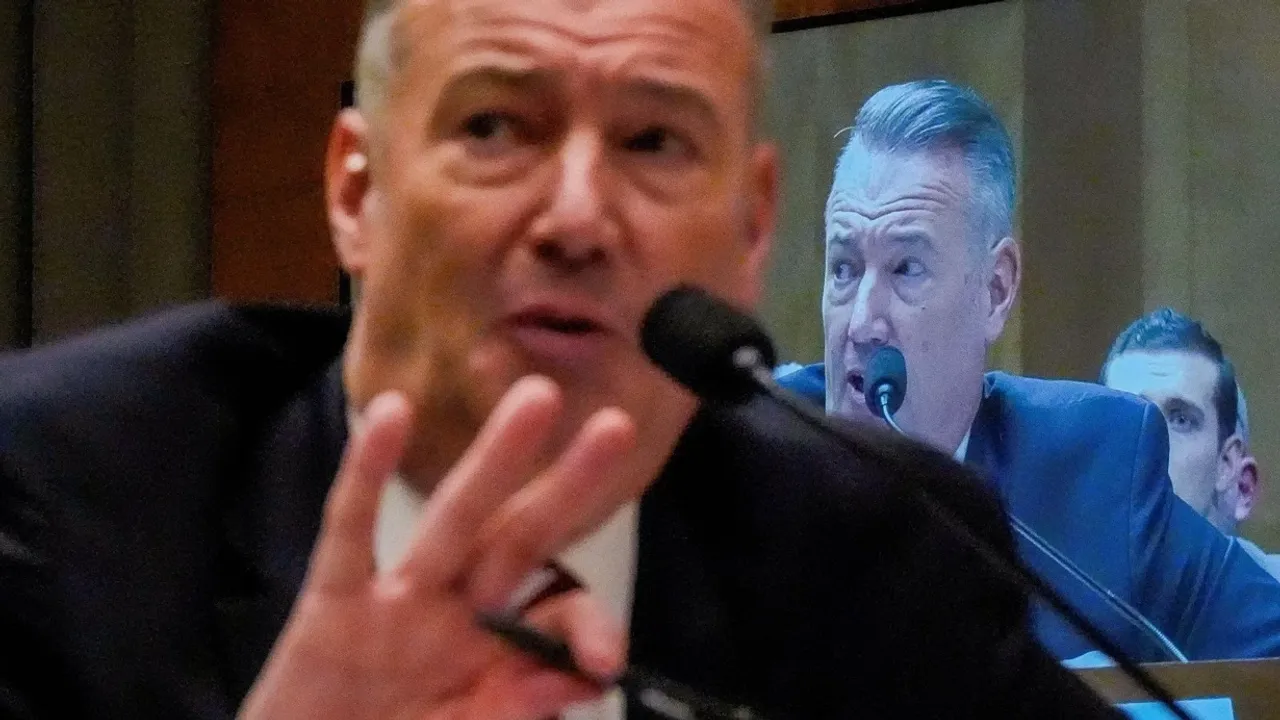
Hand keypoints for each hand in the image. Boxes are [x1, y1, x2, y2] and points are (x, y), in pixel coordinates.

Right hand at [239, 376, 637, 719]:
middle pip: (520, 539)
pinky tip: (389, 414)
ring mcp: (393, 604)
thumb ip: (518, 710)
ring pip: (453, 519)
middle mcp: (453, 616)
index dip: (589, 624)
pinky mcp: (331, 605)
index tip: (605, 661)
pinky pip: (349, 533)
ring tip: (538, 398)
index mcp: (494, 654)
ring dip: (496, 459)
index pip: (556, 612)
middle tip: (617, 427)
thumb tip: (585, 678)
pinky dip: (366, 475)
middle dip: (567, 487)